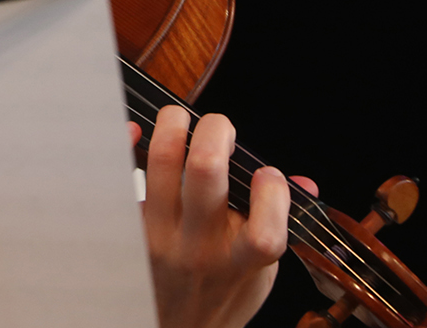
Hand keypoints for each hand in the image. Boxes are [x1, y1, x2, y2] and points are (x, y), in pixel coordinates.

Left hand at [137, 104, 315, 327]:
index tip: (269, 175)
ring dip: (173, 125)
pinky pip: (122, 175)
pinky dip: (128, 144)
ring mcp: (161, 235)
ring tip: (181, 119)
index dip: (273, 191)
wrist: (176, 326)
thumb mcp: (261, 273)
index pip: (263, 231)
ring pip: (162, 163)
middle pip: (205, 173)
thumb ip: (279, 225)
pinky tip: (135, 132)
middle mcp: (199, 246)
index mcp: (241, 261)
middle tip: (221, 128)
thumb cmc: (221, 293)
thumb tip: (303, 183)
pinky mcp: (132, 226)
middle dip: (216, 132)